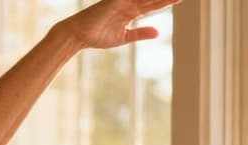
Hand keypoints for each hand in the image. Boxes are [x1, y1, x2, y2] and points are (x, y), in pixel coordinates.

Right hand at [60, 0, 180, 50]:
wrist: (80, 35)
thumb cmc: (98, 36)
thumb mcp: (124, 37)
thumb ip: (141, 33)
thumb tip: (158, 32)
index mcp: (131, 12)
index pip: (153, 5)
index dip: (167, 1)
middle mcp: (129, 3)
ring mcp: (123, 0)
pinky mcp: (117, 0)